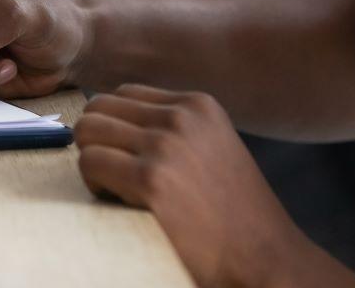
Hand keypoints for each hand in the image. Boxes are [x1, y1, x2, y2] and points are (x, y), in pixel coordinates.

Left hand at [76, 86, 354, 287]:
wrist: (267, 259)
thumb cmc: (235, 215)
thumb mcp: (213, 148)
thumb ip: (176, 130)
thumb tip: (119, 125)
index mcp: (198, 105)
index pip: (124, 94)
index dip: (116, 129)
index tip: (129, 159)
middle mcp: (182, 116)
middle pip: (99, 106)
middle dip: (97, 140)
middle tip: (115, 175)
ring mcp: (167, 145)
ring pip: (88, 129)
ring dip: (93, 160)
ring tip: (119, 190)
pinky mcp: (152, 179)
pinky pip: (89, 162)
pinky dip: (94, 184)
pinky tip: (121, 204)